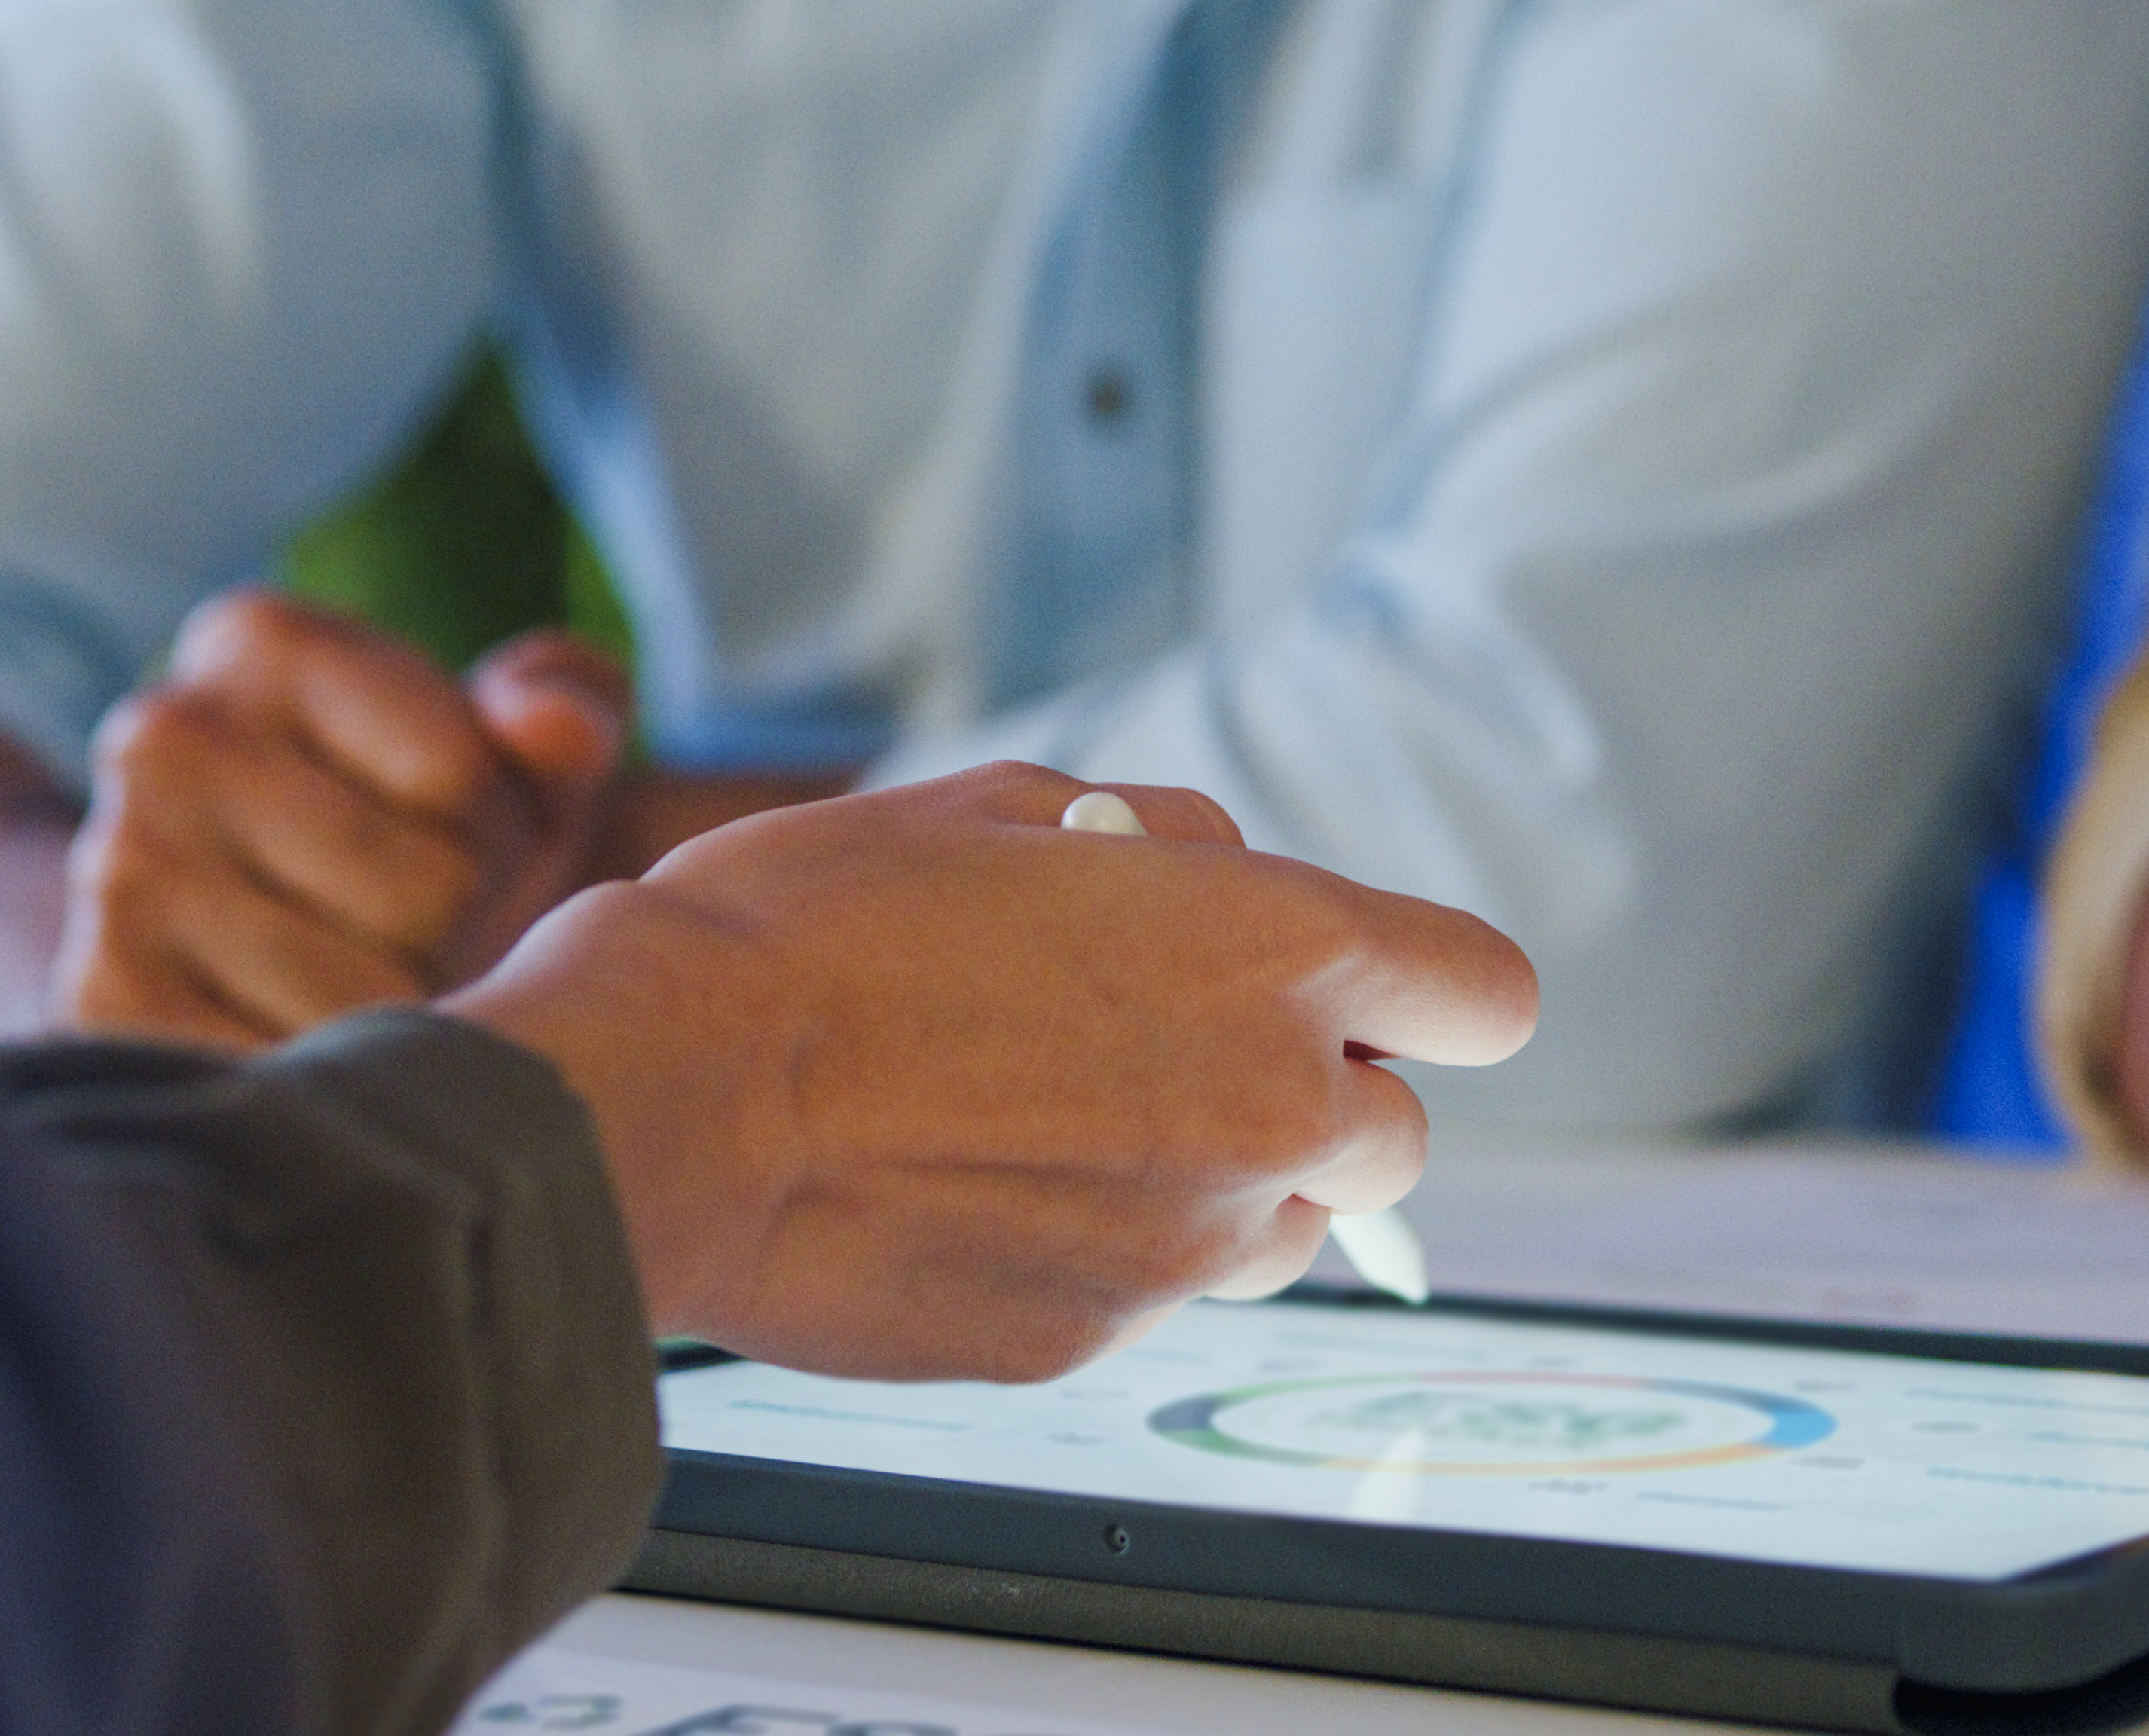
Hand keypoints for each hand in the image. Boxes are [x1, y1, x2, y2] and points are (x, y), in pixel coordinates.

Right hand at [54, 589, 627, 1049]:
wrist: (255, 926)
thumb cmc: (433, 822)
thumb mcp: (521, 748)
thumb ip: (569, 706)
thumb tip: (558, 729)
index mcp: (260, 639)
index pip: (461, 777)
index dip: (505, 832)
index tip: (467, 832)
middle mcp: (160, 737)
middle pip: (426, 893)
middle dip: (463, 924)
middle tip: (426, 922)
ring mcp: (114, 870)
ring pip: (364, 1000)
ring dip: (410, 1009)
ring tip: (374, 972)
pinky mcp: (97, 1003)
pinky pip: (287, 1073)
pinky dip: (332, 1078)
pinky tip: (318, 1038)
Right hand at [445, 762, 1540, 1380]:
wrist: (661, 1100)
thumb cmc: (811, 934)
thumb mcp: (1009, 809)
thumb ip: (1169, 846)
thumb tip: (1226, 874)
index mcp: (1276, 952)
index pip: (1487, 995)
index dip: (1438, 992)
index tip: (1385, 995)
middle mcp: (1266, 1109)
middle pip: (1398, 1135)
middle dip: (1321, 1093)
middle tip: (1179, 1047)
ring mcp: (1185, 1243)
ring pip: (1285, 1229)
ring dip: (1228, 1183)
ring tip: (1069, 1119)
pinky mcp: (1092, 1339)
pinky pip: (1153, 1294)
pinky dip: (1105, 1248)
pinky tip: (983, 1189)